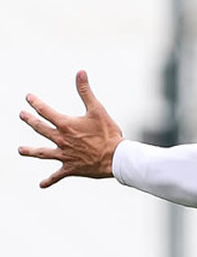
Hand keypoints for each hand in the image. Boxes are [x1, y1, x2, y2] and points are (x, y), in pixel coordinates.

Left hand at [18, 71, 123, 187]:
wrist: (116, 158)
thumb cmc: (109, 134)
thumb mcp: (98, 110)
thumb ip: (86, 91)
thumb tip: (80, 72)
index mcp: (66, 125)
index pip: (45, 111)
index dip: (36, 103)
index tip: (28, 97)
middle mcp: (61, 140)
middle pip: (40, 129)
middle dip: (30, 120)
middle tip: (21, 115)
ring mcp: (64, 155)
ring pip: (42, 153)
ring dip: (30, 151)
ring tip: (20, 150)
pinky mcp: (71, 168)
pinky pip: (57, 175)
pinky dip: (49, 180)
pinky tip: (42, 184)